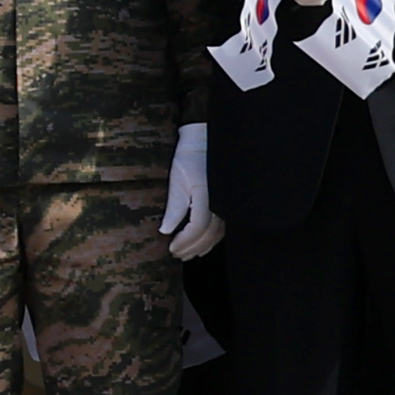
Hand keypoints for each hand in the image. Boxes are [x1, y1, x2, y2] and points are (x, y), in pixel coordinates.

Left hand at [160, 125, 222, 260]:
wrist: (205, 139)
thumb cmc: (189, 156)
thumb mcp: (178, 180)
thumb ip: (174, 208)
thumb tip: (165, 231)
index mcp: (208, 195)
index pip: (198, 228)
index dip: (184, 241)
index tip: (171, 248)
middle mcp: (223, 201)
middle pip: (209, 234)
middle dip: (192, 247)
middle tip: (177, 254)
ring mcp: (229, 202)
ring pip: (218, 233)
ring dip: (203, 246)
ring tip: (187, 254)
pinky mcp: (229, 201)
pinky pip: (224, 226)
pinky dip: (213, 238)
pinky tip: (203, 243)